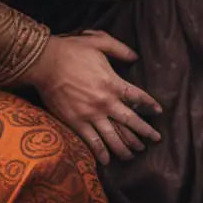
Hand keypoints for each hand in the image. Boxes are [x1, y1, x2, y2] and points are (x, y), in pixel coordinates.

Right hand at [24, 30, 161, 164]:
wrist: (45, 62)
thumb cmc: (71, 50)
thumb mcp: (99, 41)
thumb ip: (119, 49)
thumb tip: (135, 57)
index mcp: (113, 83)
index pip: (138, 97)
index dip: (150, 105)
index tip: (158, 111)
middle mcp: (105, 102)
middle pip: (131, 121)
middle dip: (146, 132)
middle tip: (156, 139)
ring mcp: (90, 114)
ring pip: (114, 137)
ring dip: (126, 148)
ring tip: (134, 155)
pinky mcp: (75, 122)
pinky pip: (91, 141)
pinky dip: (101, 152)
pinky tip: (107, 160)